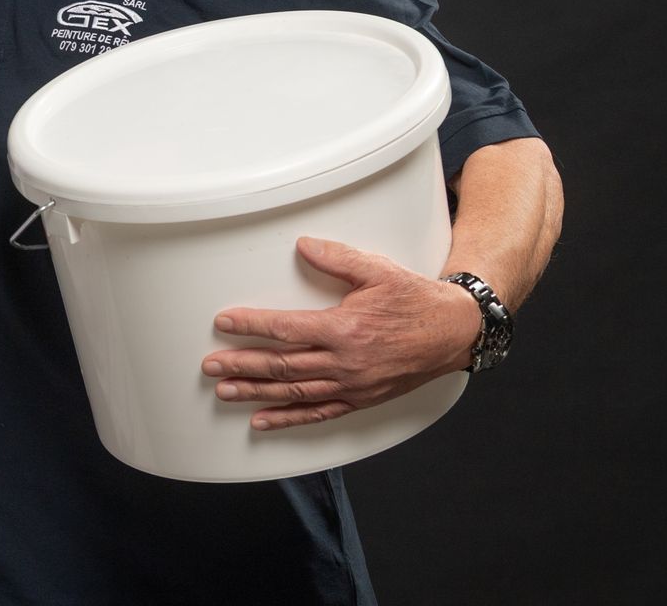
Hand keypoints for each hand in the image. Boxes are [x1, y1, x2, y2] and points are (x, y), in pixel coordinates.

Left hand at [201, 236, 480, 430]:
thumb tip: (302, 246)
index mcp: (345, 329)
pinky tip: (263, 420)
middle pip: (282, 366)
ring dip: (256, 393)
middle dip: (242, 365)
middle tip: (210, 365)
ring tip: (225, 391)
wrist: (455, 332)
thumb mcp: (378, 271)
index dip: (251, 325)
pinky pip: (319, 412)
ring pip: (294, 392)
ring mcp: (353, 385)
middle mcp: (346, 362)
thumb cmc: (416, 300)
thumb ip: (337, 258)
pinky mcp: (360, 399)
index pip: (285, 329)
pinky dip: (289, 418)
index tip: (223, 322)